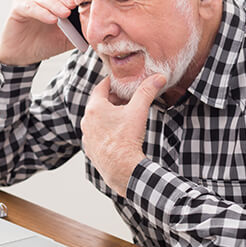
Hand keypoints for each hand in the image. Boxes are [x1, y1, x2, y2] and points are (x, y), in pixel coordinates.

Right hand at [0, 0, 76, 65]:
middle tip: (75, 4)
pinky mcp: (18, 8)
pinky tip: (51, 19)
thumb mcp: (70, 36)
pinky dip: (41, 12)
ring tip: (65, 14)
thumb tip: (101, 26)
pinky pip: (29, 6)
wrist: (24, 55)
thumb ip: (82, 29)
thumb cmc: (47, 42)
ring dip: (55, 4)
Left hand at [81, 74, 166, 195]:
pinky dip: (105, 131)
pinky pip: (97, 135)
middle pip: (98, 104)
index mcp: (94, 108)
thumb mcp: (138, 111)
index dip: (111, 83)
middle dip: (112, 100)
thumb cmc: (126, 139)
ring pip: (97, 120)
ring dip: (108, 116)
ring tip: (123, 117)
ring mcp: (87, 136)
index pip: (100, 88)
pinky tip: (118, 134)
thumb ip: (147, 91)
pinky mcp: (90, 149)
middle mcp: (87, 121)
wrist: (121, 169)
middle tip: (126, 98)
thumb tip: (158, 78)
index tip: (118, 82)